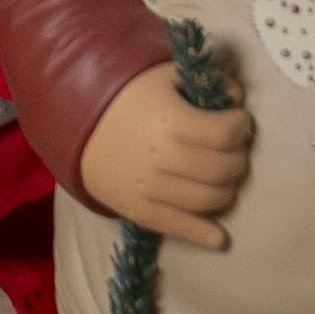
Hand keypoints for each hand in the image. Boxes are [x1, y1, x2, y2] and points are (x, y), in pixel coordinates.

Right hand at [79, 60, 251, 249]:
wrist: (73, 121)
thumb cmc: (124, 94)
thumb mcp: (164, 75)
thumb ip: (207, 83)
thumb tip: (237, 97)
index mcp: (172, 120)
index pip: (227, 134)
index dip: (241, 126)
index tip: (238, 121)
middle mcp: (164, 157)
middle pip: (224, 168)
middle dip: (237, 157)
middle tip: (232, 148)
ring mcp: (151, 188)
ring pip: (210, 199)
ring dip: (227, 189)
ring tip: (221, 175)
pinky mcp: (138, 210)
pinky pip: (179, 227)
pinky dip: (204, 235)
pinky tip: (220, 238)